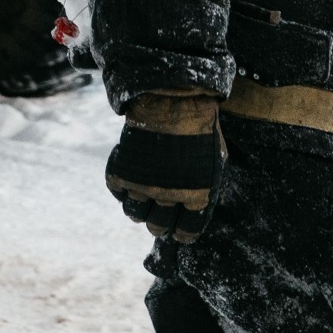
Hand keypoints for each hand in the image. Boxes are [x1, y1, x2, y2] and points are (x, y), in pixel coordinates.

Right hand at [105, 91, 224, 242]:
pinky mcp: (124, 172)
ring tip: (143, 194)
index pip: (187, 231)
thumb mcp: (215, 161)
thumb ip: (205, 187)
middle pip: (157, 226)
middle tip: (159, 212)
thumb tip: (197, 205)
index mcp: (197, 197)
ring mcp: (144, 185)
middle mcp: (170, 197)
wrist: (175, 100)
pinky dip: (122, 186)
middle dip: (159, 221)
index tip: (179, 229)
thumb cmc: (200, 129)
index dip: (182, 232)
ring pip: (134, 214)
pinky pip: (117, 192)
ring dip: (139, 207)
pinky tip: (131, 174)